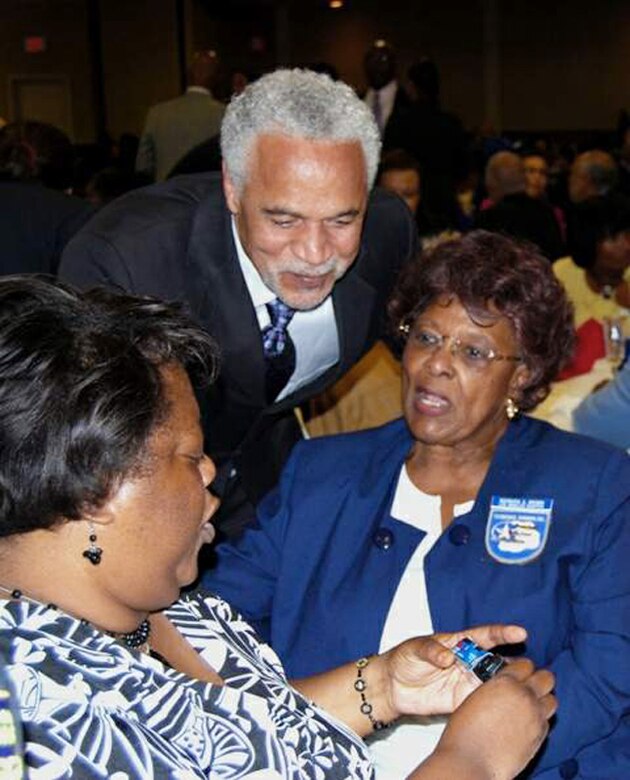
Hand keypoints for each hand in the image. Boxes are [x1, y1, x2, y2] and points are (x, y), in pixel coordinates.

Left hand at [382, 623, 527, 718]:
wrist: (392, 686)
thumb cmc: (405, 658)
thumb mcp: (415, 648)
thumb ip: (431, 650)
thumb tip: (447, 657)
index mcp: (458, 643)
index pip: (485, 636)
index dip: (502, 634)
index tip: (519, 633)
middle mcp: (467, 661)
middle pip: (495, 661)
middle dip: (514, 663)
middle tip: (529, 668)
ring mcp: (466, 681)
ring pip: (494, 682)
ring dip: (509, 685)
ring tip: (526, 688)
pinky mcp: (462, 700)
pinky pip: (482, 702)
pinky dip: (495, 703)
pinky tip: (508, 707)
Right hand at [430, 659, 555, 779]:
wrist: (472, 762)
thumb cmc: (465, 731)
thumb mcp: (476, 697)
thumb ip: (495, 688)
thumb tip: (503, 687)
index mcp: (505, 682)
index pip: (525, 664)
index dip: (522, 667)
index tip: (518, 672)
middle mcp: (524, 696)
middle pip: (546, 678)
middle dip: (538, 680)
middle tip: (529, 686)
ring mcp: (535, 716)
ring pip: (552, 700)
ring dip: (543, 699)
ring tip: (530, 705)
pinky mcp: (541, 736)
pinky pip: (547, 720)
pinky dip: (541, 718)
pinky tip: (527, 723)